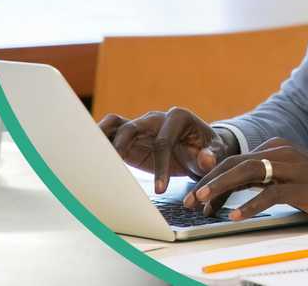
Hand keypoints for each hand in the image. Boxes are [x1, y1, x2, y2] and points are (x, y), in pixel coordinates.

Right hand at [98, 107, 232, 193]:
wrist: (201, 148)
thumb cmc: (209, 148)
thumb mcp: (216, 151)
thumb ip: (211, 155)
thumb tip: (205, 159)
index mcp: (178, 117)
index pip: (164, 141)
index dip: (161, 165)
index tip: (161, 189)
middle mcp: (156, 118)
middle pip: (133, 127)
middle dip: (123, 145)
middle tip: (114, 165)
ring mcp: (141, 126)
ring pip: (116, 124)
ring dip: (103, 135)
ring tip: (91, 151)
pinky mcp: (131, 138)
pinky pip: (112, 134)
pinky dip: (101, 141)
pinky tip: (91, 155)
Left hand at [184, 137, 307, 228]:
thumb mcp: (286, 179)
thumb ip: (261, 179)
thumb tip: (227, 193)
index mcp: (275, 148)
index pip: (235, 160)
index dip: (213, 177)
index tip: (196, 196)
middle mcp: (281, 152)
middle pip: (236, 164)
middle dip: (209, 182)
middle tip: (190, 200)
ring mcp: (292, 168)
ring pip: (248, 173)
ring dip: (221, 188)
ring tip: (203, 202)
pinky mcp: (303, 186)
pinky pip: (270, 194)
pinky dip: (250, 204)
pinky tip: (236, 215)